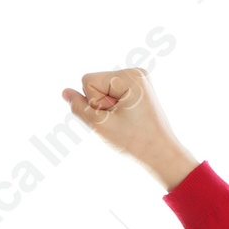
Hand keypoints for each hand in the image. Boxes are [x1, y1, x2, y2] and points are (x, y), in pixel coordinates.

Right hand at [60, 68, 197, 188]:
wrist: (163, 155)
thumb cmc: (136, 142)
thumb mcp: (101, 125)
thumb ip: (79, 107)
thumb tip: (65, 92)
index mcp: (129, 76)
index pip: (88, 80)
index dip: (94, 103)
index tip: (114, 117)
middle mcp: (135, 72)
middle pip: (95, 83)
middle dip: (101, 104)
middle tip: (122, 122)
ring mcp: (139, 80)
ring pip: (102, 89)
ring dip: (107, 108)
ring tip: (126, 122)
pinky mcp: (139, 90)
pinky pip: (112, 94)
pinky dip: (115, 108)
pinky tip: (128, 119)